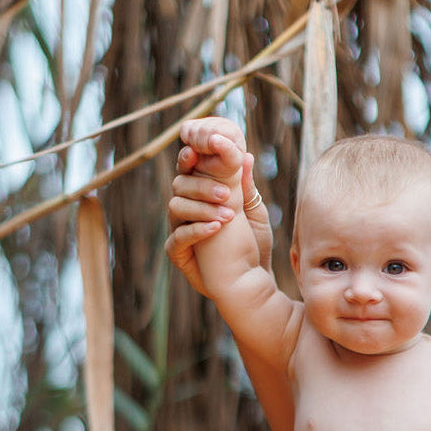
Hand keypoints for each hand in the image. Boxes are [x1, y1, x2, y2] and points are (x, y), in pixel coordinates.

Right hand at [165, 118, 272, 294]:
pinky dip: (196, 231)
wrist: (253, 280)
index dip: (190, 157)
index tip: (199, 151)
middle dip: (203, 186)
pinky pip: (178, 238)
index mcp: (201, 193)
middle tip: (227, 194)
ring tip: (228, 217)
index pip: (189, 168)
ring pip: (176, 208)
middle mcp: (186, 208)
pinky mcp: (178, 253)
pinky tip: (216, 228)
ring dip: (202, 209)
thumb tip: (245, 155)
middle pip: (180, 185)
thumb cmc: (253, 243)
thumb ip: (245, 186)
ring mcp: (179, 229)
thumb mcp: (253, 211)